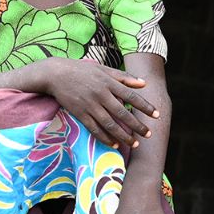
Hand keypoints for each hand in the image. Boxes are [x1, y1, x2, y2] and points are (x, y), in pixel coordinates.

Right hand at [34, 59, 159, 148]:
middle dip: (137, 125)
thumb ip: (124, 77)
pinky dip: (104, 137)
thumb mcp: (104, 69)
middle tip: (148, 134)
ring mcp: (90, 105)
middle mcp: (101, 94)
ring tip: (134, 143)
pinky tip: (114, 144)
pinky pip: (94, 128)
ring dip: (123, 135)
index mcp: (109, 82)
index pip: (131, 96)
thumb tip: (143, 83)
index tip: (156, 115)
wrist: (56, 74)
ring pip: (109, 124)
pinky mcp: (79, 113)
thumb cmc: (82, 70)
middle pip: (122, 113)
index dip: (145, 106)